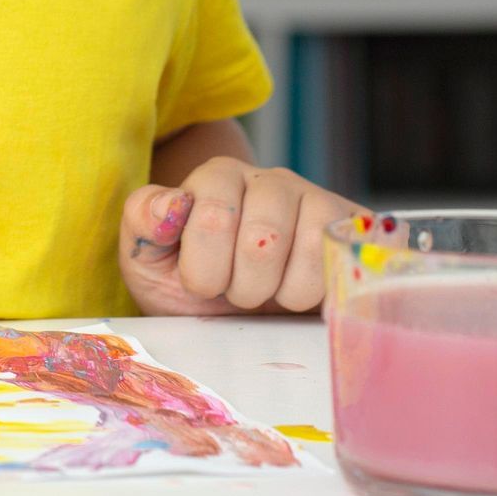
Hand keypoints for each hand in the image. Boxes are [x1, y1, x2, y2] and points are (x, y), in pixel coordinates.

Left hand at [118, 157, 363, 315]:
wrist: (245, 318)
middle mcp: (270, 180)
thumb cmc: (192, 285)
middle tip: (238, 292)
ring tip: (272, 292)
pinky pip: (349, 258)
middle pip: (264, 238)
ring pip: (312, 247)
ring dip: (285, 293)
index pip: (212, 219)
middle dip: (244, 287)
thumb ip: (143, 220)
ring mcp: (317, 201)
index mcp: (218, 177)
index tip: (201, 284)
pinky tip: (306, 295)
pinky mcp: (353, 229)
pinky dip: (324, 292)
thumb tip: (171, 202)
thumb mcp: (148, 259)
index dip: (204, 270)